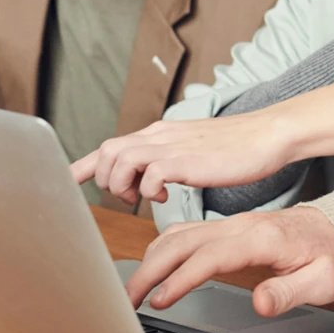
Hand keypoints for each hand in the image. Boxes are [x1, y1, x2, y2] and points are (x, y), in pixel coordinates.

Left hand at [70, 110, 293, 205]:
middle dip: (106, 179)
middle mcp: (160, 135)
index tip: (65, 183)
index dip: (82, 167)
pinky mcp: (187, 160)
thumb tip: (152, 177)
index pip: (109, 147)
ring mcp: (172, 146)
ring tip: (145, 198)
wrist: (268, 135)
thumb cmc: (237, 148)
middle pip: (106, 151)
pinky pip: (149, 175)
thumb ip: (169, 159)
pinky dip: (149, 191)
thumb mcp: (193, 150)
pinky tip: (167, 196)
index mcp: (160, 133)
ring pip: (120, 160)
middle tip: (128, 197)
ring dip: (123, 186)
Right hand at [126, 206, 333, 315]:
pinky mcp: (229, 229)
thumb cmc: (333, 255)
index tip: (160, 301)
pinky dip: (163, 249)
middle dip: (150, 270)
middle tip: (127, 301)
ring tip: (132, 291)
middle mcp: (242, 226)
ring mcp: (234, 224)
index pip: (211, 255)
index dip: (181, 278)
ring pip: (180, 233)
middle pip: (183, 241)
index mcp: (263, 237)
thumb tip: (258, 303)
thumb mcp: (323, 279)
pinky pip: (187, 233)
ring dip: (151, 259)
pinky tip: (154, 268)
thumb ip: (290, 292)